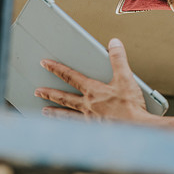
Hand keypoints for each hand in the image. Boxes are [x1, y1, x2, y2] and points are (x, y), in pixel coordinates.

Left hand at [35, 38, 151, 121]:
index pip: (70, 76)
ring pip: (67, 113)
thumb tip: (113, 44)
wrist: (135, 128)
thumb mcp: (126, 78)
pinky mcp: (94, 129)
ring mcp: (89, 118)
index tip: (45, 64)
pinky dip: (67, 126)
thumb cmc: (131, 106)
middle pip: (63, 97)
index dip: (56, 68)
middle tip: (38, 91)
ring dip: (55, 111)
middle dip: (49, 93)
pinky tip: (64, 128)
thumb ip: (118, 59)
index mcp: (93, 90)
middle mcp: (87, 104)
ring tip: (45, 111)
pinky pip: (76, 126)